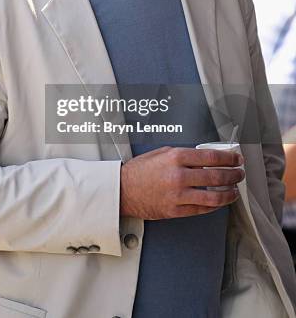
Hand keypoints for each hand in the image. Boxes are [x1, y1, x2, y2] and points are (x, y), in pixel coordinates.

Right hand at [120, 146, 243, 219]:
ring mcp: (178, 195)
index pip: (211, 157)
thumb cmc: (141, 170)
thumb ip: (184, 154)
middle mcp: (179, 176)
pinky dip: (214, 206)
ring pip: (213, 197)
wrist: (123, 190)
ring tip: (234, 191)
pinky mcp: (176, 211)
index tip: (236, 159)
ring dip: (228, 193)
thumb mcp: (162, 152)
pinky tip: (219, 202)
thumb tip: (207, 157)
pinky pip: (202, 210)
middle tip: (239, 174)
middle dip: (233, 175)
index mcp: (176, 157)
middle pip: (216, 176)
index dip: (229, 158)